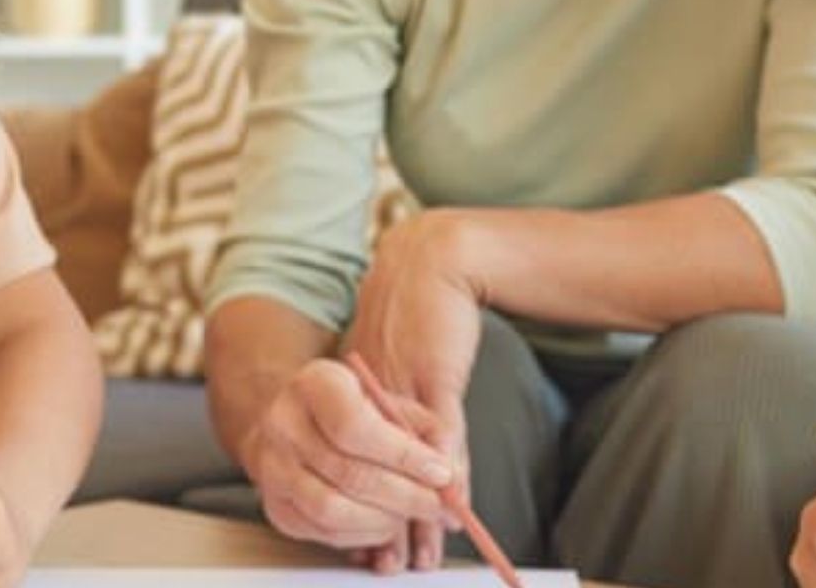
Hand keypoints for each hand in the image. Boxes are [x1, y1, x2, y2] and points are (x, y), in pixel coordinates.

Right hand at [240, 358, 456, 571]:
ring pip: (332, 509)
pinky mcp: (275, 504)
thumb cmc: (352, 407)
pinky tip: (383, 523)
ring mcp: (273, 467)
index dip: (403, 456)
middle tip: (437, 504)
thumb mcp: (390, 400)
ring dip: (382, 520)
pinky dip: (361, 534)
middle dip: (403, 495)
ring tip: (409, 514)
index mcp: (316, 384)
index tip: (439, 473)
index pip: (356, 426)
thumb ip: (427, 432)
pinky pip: (321, 531)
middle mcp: (284, 423)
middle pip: (348, 472)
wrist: (294, 418)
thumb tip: (451, 478)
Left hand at [344, 210, 486, 573]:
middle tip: (397, 563)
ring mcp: (404, 392)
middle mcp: (376, 398)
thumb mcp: (410, 360)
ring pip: (410, 467)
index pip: (364, 463)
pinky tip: (454, 504)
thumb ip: (409, 404)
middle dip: (394, 524)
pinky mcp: (434, 381)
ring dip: (420, 513)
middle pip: (383, 475)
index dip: (372, 506)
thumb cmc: (423, 308)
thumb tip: (419, 448)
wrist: (436, 258)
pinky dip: (450, 475)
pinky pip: (442, 441)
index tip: (375, 542)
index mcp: (361, 393)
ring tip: (424, 551)